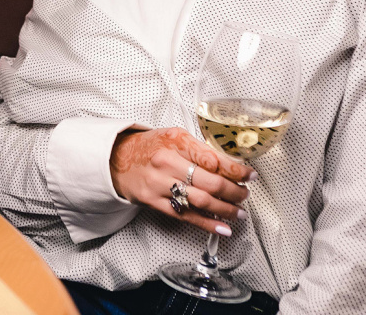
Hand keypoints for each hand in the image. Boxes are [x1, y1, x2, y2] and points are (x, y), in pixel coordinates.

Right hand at [109, 128, 253, 234]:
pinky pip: (185, 215)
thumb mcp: (174, 136)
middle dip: (234, 192)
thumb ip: (199, 149)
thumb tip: (229, 166)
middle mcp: (168, 162)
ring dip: (224, 210)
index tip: (250, 175)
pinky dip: (206, 224)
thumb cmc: (149, 147)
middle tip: (245, 196)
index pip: (214, 159)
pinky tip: (221, 228)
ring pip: (200, 201)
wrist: (116, 159)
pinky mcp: (153, 201)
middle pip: (210, 182)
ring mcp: (159, 184)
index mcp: (176, 142)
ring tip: (238, 212)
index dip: (236, 170)